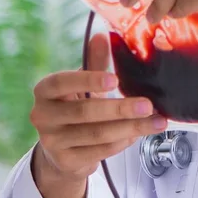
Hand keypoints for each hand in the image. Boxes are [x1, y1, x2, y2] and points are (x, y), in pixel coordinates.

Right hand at [31, 34, 166, 197]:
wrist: (59, 153)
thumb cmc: (73, 111)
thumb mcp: (80, 87)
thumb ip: (92, 64)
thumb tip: (103, 36)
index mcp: (44, 91)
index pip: (61, 82)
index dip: (87, 80)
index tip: (114, 80)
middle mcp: (42, 116)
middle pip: (83, 112)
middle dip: (119, 109)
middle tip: (148, 105)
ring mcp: (52, 141)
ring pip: (95, 134)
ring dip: (129, 128)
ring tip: (155, 122)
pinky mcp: (65, 161)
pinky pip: (99, 151)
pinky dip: (121, 143)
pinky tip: (137, 135)